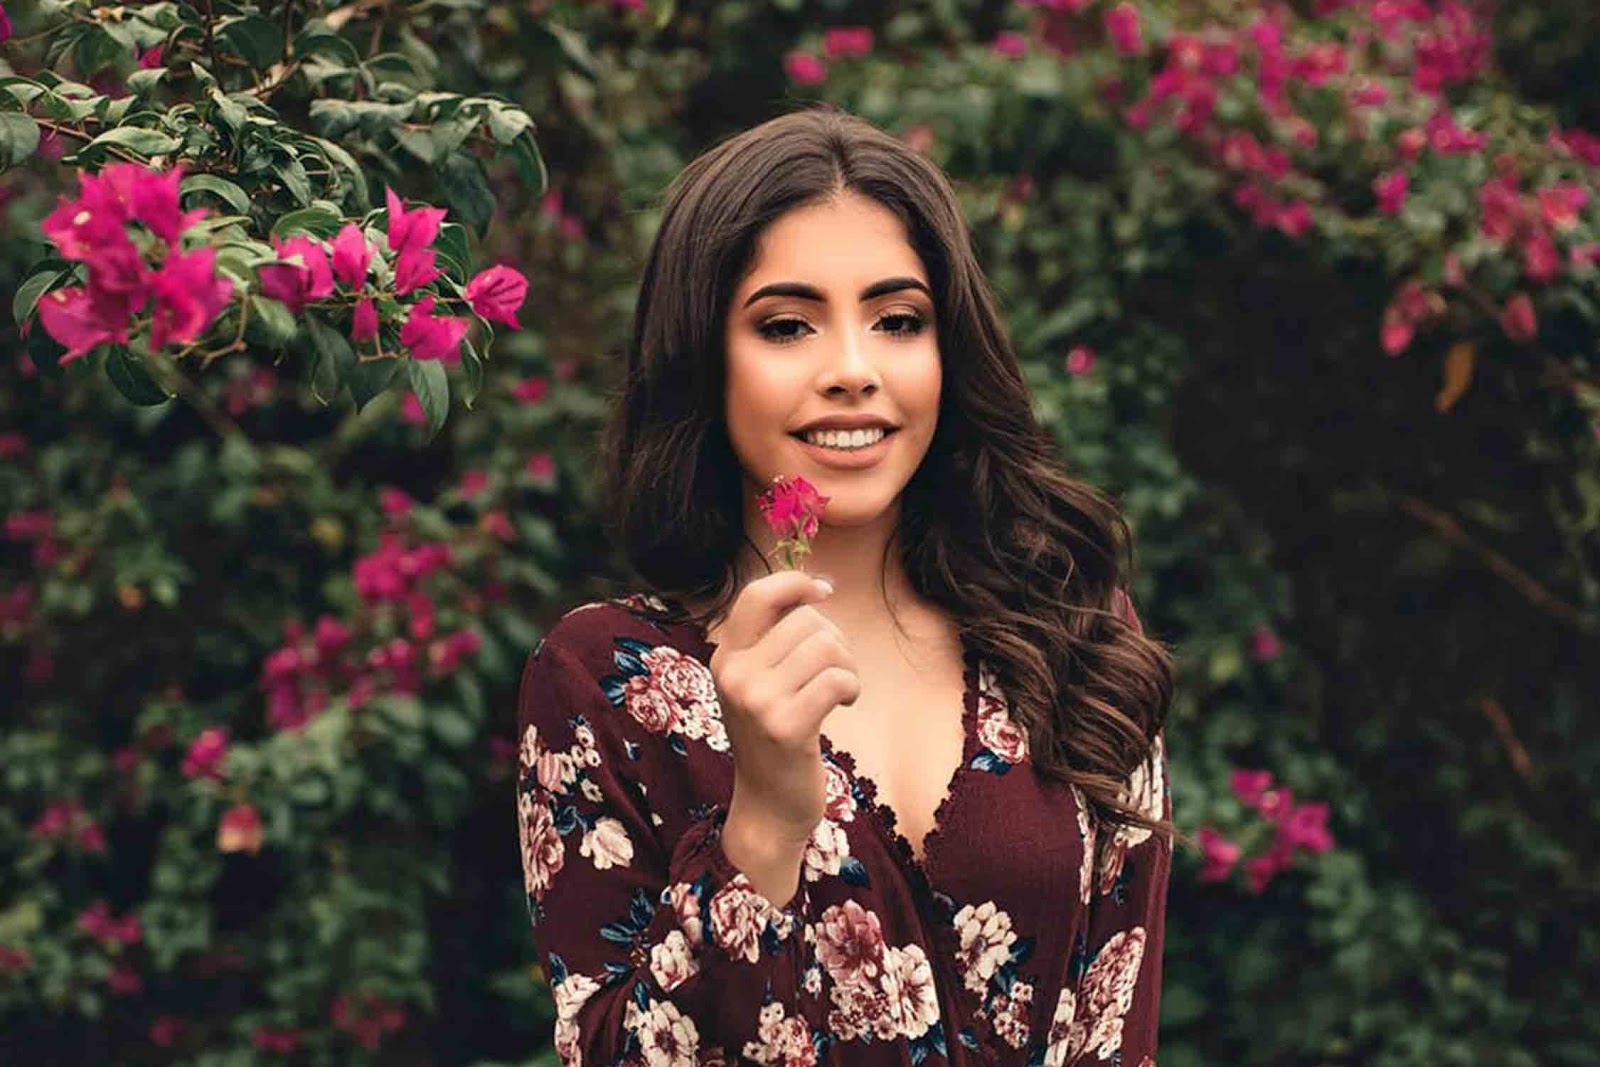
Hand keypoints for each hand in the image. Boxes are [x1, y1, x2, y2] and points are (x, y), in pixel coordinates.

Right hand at [710, 569, 859, 847]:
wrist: (768, 807)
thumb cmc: (774, 739)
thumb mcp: (759, 685)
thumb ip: (775, 641)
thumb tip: (816, 588)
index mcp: (725, 657)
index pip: (757, 595)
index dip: (795, 583)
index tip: (824, 592)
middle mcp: (734, 674)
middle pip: (806, 621)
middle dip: (835, 640)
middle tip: (836, 672)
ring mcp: (757, 701)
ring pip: (825, 647)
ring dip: (847, 666)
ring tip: (841, 689)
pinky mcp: (786, 727)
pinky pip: (836, 680)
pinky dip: (852, 688)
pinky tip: (845, 705)